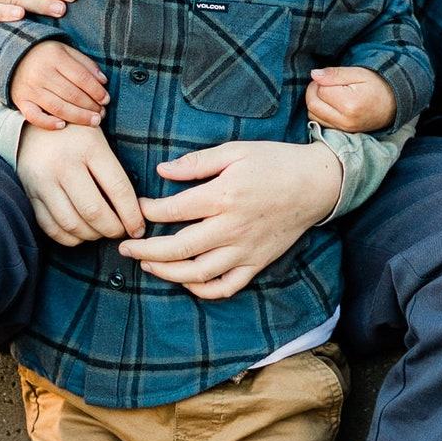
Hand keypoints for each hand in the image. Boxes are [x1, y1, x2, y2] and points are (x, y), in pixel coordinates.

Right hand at [11, 40, 109, 130]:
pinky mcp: (21, 101)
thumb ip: (85, 64)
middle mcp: (41, 73)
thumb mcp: (66, 51)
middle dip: (91, 106)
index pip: (81, 77)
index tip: (106, 99)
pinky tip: (63, 126)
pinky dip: (48, 123)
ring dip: (78, 117)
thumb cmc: (47, 55)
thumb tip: (103, 82)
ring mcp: (30, 89)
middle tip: (102, 114)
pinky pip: (34, 116)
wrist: (14, 56)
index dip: (96, 90)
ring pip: (58, 107)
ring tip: (94, 122)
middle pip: (71, 94)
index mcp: (55, 57)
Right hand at [15, 122, 142, 246]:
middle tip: (121, 232)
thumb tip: (134, 210)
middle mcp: (64, 164)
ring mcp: (43, 180)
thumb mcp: (99, 139)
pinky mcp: (29, 192)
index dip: (132, 215)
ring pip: (71, 223)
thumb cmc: (76, 132)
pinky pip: (50, 226)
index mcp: (89, 147)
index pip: (118, 189)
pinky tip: (79, 233)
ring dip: (91, 235)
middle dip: (113, 229)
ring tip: (101, 232)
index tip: (139, 228)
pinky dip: (68, 237)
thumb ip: (114, 171)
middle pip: (94, 211)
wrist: (37, 118)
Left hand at [119, 139, 343, 300]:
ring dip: (166, 272)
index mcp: (223, 196)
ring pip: (197, 273)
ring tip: (147, 265)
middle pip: (177, 248)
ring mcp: (244, 250)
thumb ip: (197, 162)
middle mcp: (231, 228)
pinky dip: (202, 290)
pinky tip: (185, 281)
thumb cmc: (274, 162)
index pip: (172, 211)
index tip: (135, 207)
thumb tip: (162, 170)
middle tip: (125, 246)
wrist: (316, 183)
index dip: (147, 211)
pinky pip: (225, 286)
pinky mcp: (256, 263)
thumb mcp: (235, 150)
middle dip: (145, 250)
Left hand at [304, 66, 397, 133]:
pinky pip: (320, 122)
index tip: (330, 77)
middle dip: (313, 91)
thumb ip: (335, 74)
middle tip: (324, 83)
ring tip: (329, 93)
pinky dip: (320, 111)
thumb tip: (314, 74)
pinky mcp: (341, 132)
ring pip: (313, 114)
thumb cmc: (377, 86)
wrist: (394, 105)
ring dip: (315, 101)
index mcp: (350, 104)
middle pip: (313, 104)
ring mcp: (343, 129)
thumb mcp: (359, 73)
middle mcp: (345, 120)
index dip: (321, 80)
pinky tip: (330, 104)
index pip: (320, 90)